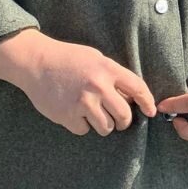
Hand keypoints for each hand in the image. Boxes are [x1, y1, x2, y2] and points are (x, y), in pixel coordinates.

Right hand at [0, 29, 155, 135]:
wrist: (36, 62)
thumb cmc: (68, 58)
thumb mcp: (96, 59)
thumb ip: (113, 75)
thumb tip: (129, 96)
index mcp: (108, 70)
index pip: (138, 88)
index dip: (147, 102)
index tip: (151, 111)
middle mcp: (98, 87)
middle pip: (124, 115)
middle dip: (125, 121)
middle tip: (121, 121)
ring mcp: (82, 103)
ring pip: (106, 127)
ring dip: (105, 125)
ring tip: (97, 117)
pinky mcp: (67, 116)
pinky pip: (84, 130)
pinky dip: (82, 126)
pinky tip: (76, 115)